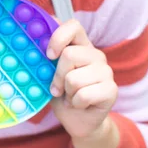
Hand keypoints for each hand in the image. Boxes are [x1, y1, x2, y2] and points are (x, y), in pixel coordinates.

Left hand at [47, 19, 117, 139]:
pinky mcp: (111, 89)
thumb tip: (36, 36)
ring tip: (71, 96)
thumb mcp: (49, 74)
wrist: (78, 121)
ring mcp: (106, 71)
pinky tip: (80, 104)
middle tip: (58, 88)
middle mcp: (96, 55)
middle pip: (69, 54)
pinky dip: (76, 103)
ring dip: (67, 93)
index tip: (49, 55)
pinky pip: (84, 94)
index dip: (58, 37)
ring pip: (74, 78)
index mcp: (80, 46)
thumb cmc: (62, 94)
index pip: (73, 26)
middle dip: (57, 76)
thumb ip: (46, 56)